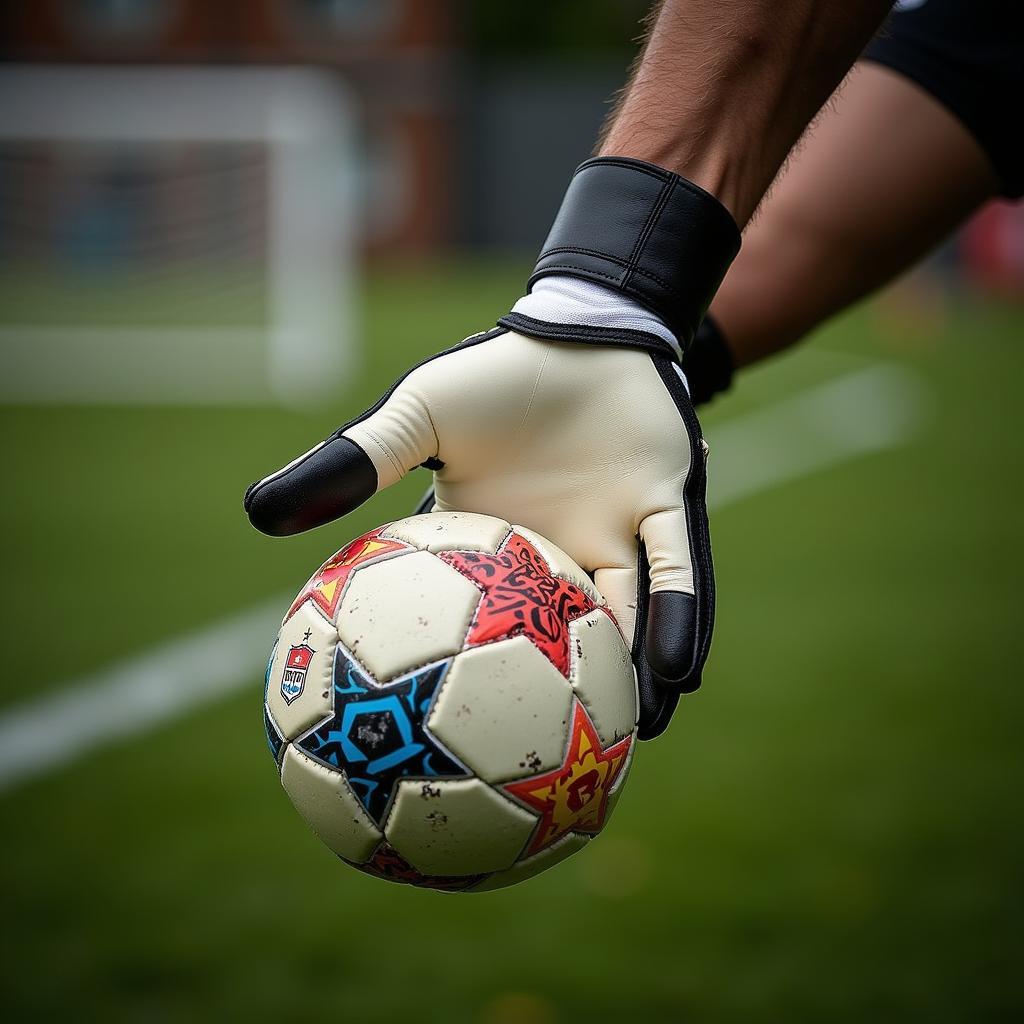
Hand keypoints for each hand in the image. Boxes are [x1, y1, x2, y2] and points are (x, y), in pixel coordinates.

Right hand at [247, 157, 737, 737]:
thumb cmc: (495, 375)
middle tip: (536, 781)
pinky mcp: (661, 508)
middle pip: (555, 651)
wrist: (579, 330)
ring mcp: (613, 536)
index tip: (439, 740)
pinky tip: (673, 676)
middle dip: (552, 711)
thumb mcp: (415, 418)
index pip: (473, 629)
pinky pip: (673, 572)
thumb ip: (355, 463)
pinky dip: (675, 620)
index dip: (458, 684)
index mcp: (497, 549)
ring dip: (628, 690)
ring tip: (617, 756)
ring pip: (627, 628)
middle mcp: (558, 557)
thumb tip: (257, 512)